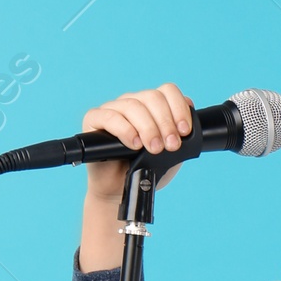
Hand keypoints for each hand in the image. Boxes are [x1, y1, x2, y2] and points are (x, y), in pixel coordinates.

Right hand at [82, 85, 192, 201]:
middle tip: (171, 146)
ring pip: (133, 106)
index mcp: (152, 106)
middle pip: (152, 97)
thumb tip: (187, 122)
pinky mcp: (94, 120)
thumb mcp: (171, 155)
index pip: (167, 91)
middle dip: (166, 123)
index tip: (184, 131)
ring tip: (154, 148)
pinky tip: (134, 144)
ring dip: (148, 128)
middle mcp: (133, 103)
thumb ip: (180, 137)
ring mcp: (113, 109)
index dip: (179, 108)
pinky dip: (125, 130)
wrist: (120, 189)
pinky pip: (109, 116)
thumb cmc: (144, 170)